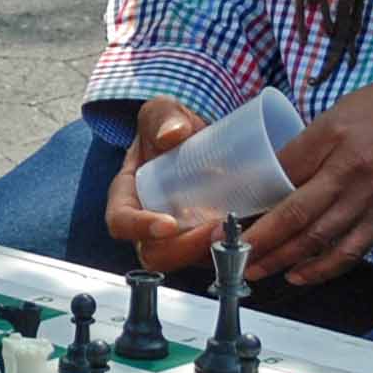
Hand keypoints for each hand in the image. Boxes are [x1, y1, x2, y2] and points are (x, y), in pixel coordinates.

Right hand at [100, 98, 231, 278]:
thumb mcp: (162, 112)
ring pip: (188, 260)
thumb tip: (172, 135)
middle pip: (155, 253)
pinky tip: (251, 231)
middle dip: (184, 248)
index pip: (121, 222)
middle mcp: (149, 223)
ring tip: (238, 230)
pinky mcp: (203, 240)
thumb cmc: (172, 126)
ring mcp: (178, 236)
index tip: (167, 225)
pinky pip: (213, 255)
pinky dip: (231, 250)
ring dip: (212, 252)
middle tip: (214, 229)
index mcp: (128, 196)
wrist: (200, 136)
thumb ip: (163, 117)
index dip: (140, 229)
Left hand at [239, 77, 372, 288]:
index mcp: (332, 135)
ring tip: (255, 270)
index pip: (280, 173)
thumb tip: (274, 175)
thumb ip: (309, 144)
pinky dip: (322, 267)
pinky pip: (351, 249)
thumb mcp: (340, 110)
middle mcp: (350, 169)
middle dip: (259, 239)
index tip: (226, 214)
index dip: (251, 199)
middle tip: (230, 253)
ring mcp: (371, 195)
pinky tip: (299, 274)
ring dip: (283, 259)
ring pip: (319, 238)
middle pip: (295, 213)